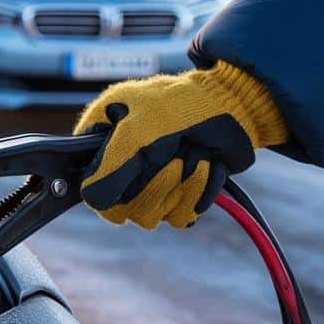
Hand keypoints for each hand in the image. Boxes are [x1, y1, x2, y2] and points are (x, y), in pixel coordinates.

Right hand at [74, 61, 287, 228]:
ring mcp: (150, 184)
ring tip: (192, 154)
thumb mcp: (139, 131)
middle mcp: (122, 167)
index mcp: (101, 143)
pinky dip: (197, 192)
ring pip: (151, 216)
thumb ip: (111, 167)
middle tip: (171, 155)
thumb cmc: (181, 106)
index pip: (90, 188)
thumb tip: (93, 200)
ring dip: (180, 186)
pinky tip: (204, 166)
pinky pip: (178, 217)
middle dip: (155, 183)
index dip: (112, 186)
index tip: (134, 169)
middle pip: (122, 208)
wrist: (233, 106)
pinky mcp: (177, 196)